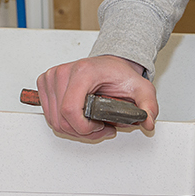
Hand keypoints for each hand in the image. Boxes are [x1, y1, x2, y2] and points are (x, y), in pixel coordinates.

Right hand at [35, 55, 157, 140]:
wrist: (110, 64)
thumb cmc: (119, 74)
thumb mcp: (141, 88)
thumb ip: (148, 105)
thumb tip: (148, 121)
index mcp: (83, 71)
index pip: (70, 110)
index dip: (83, 127)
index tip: (98, 127)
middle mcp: (64, 72)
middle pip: (61, 119)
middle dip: (82, 131)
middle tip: (100, 128)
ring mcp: (53, 77)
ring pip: (54, 120)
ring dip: (73, 129)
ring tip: (92, 124)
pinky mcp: (46, 83)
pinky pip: (49, 114)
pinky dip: (64, 122)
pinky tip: (79, 118)